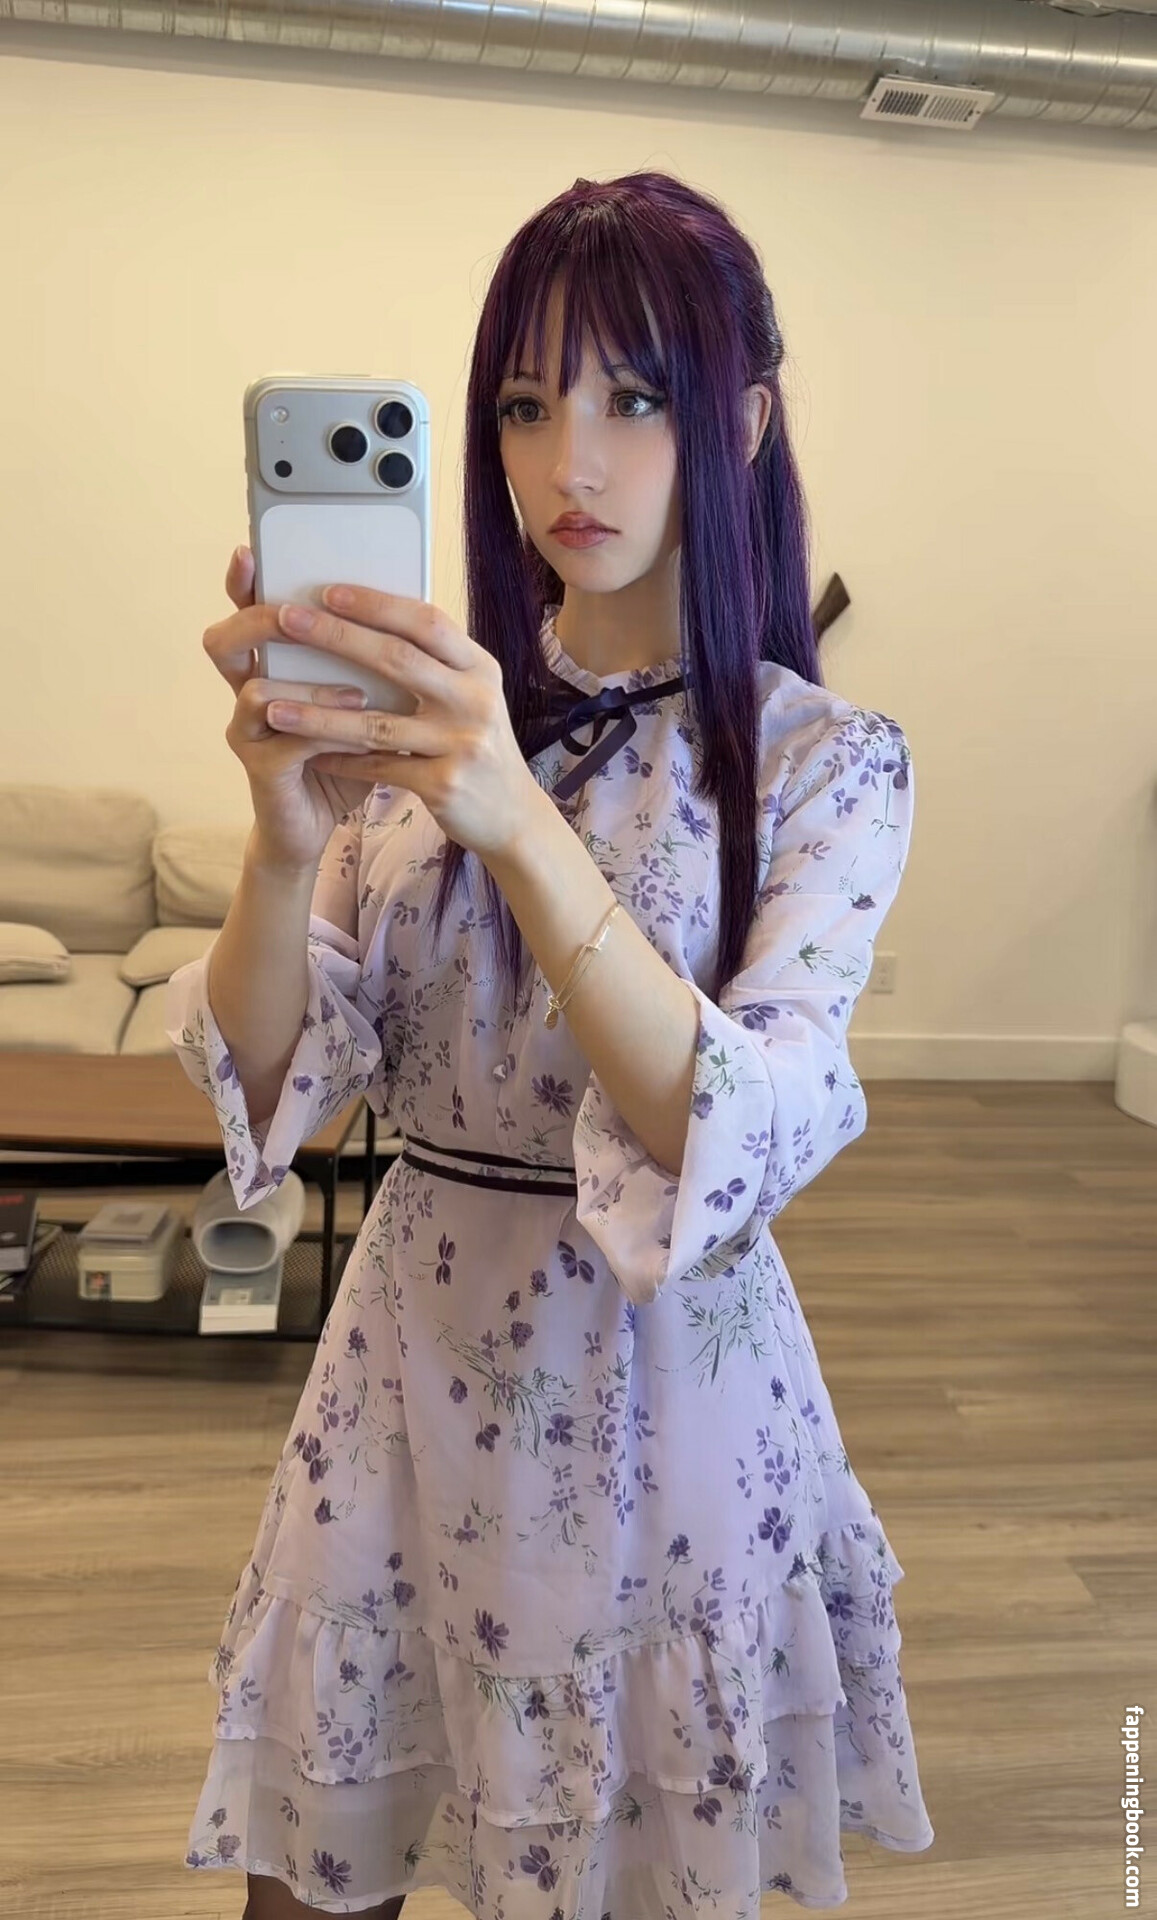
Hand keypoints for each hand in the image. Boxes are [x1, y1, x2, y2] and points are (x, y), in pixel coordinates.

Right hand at [203, 546, 384, 874]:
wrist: (326, 822)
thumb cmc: (347, 755)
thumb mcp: (365, 701)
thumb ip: (371, 662)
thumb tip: (413, 611)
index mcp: (273, 666)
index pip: (247, 611)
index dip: (242, 583)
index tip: (249, 551)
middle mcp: (250, 692)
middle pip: (226, 641)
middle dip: (259, 622)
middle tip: (293, 616)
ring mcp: (248, 732)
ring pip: (259, 692)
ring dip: (310, 689)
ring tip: (357, 697)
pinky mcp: (261, 770)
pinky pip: (288, 742)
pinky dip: (327, 734)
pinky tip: (362, 738)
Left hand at [263, 581, 537, 862]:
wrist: (513, 816)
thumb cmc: (477, 745)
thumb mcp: (471, 695)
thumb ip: (435, 663)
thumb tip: (371, 617)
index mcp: (480, 668)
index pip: (426, 622)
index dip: (377, 604)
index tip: (328, 590)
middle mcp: (475, 701)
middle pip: (398, 660)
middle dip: (337, 637)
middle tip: (286, 620)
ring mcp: (462, 745)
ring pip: (377, 723)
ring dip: (319, 713)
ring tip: (272, 705)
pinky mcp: (444, 786)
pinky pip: (379, 768)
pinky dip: (341, 761)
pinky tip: (308, 754)